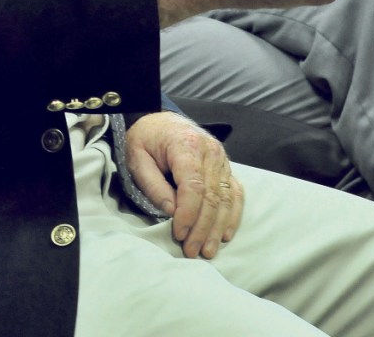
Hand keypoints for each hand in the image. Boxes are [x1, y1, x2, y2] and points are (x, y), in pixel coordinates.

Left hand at [125, 111, 242, 258]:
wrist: (159, 121)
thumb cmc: (146, 140)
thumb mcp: (137, 158)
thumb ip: (153, 184)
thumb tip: (173, 212)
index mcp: (186, 144)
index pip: (193, 186)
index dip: (188, 214)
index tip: (179, 234)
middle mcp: (210, 150)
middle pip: (212, 196)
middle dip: (202, 228)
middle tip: (192, 251)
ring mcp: (222, 159)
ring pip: (227, 199)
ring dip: (218, 228)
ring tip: (207, 250)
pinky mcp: (226, 167)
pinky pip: (235, 193)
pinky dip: (232, 216)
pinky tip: (225, 234)